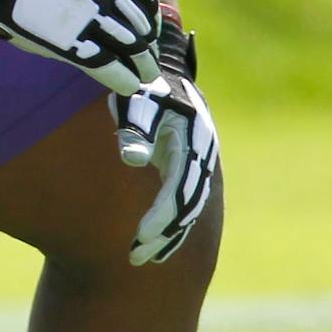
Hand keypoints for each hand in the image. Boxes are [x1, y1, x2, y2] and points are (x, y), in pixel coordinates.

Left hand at [111, 61, 219, 263]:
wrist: (164, 72)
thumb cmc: (146, 84)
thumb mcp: (138, 99)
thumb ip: (136, 126)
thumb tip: (131, 158)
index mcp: (194, 142)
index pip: (181, 189)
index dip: (163, 215)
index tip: (142, 237)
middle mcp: (201, 157)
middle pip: (187, 206)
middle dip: (163, 234)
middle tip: (136, 258)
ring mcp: (196, 164)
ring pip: (187, 209)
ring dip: (167, 236)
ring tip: (140, 259)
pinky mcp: (186, 168)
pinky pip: (181, 202)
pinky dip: (170, 225)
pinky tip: (154, 244)